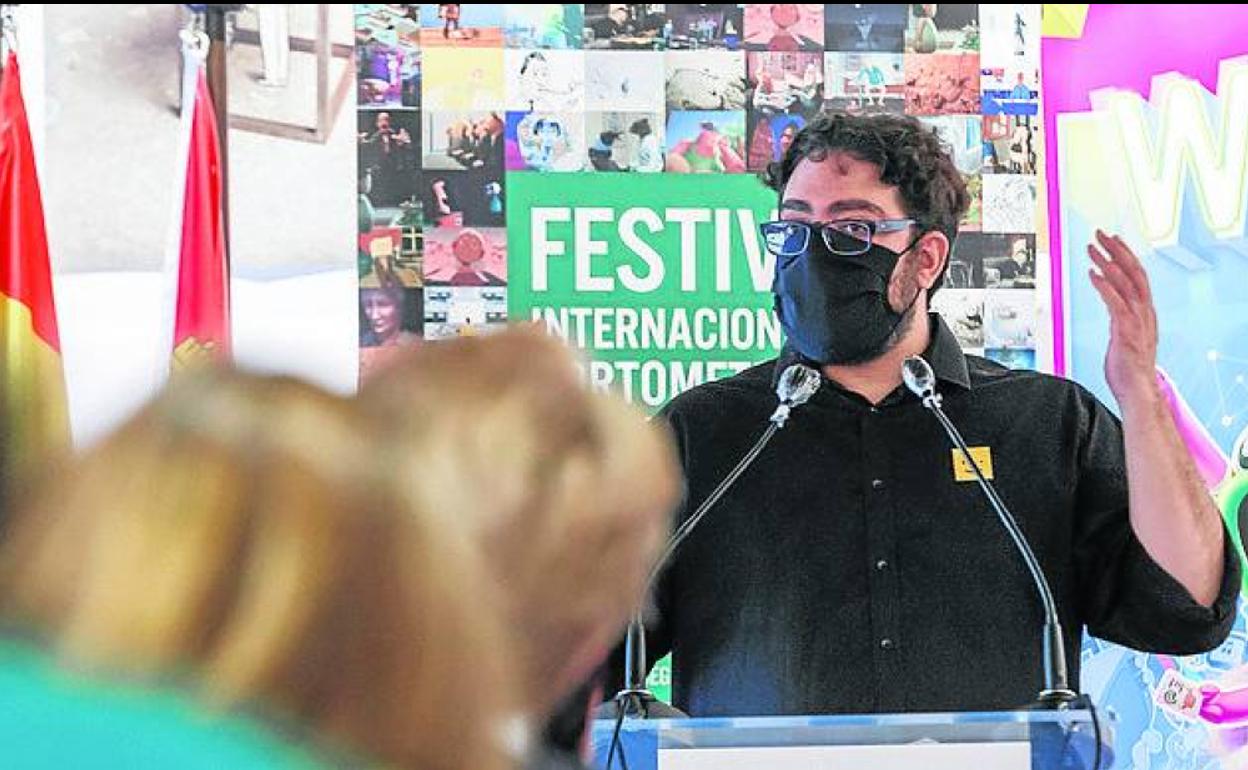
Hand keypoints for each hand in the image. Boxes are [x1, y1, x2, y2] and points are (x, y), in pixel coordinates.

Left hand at [1087, 230, 1159, 407]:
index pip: (1137, 276)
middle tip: (1101, 234)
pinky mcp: (1126, 330)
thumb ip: (1121, 320)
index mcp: (1144, 312)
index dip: (1126, 256)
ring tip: (1092, 249)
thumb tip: (1113, 311)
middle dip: (1117, 250)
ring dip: (1107, 263)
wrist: (1138, 390)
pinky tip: (1092, 273)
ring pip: (1124, 283)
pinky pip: (1115, 302)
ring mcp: (1137, 320)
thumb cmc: (1128, 367)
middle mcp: (1144, 312)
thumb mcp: (1125, 337)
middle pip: (1133, 272)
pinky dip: (1104, 286)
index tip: (1113, 242)